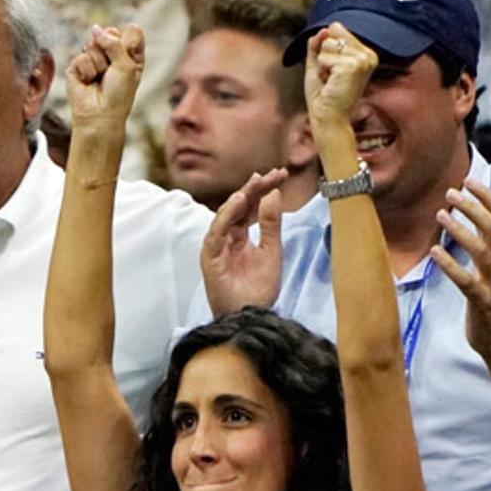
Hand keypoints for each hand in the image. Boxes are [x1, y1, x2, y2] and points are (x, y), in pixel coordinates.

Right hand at [66, 24, 145, 131]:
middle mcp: (112, 56)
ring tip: (99, 79)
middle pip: (110, 33)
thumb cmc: (119, 95)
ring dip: (99, 64)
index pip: (131, 31)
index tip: (128, 61)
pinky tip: (88, 83)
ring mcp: (94, 60)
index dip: (128, 42)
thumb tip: (95, 29)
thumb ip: (114, 42)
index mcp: (130, 55)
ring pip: (94, 44)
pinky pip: (82, 57)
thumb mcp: (126, 65)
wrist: (100, 116)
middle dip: (111, 50)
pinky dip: (87, 71)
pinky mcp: (77, 67)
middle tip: (111, 70)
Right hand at [201, 169, 288, 314]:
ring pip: (225, 215)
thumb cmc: (259, 289)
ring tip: (256, 183)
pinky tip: (240, 201)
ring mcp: (216, 247)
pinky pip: (216, 232)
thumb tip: (274, 193)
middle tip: (272, 174)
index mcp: (239, 236)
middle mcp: (226, 238)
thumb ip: (271, 224)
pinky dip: (227, 216)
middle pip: (238, 206)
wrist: (251, 316)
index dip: (263, 190)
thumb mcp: (272, 251)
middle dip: (254, 188)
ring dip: (240, 197)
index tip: (281, 175)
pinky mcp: (210, 257)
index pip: (250, 207)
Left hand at [304, 23, 377, 128]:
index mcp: (365, 53)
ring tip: (331, 80)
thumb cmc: (323, 95)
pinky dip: (322, 70)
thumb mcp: (318, 64)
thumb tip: (323, 29)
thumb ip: (318, 45)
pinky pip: (325, 56)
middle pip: (332, 33)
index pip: (336, 29)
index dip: (325, 50)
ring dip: (323, 63)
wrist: (327, 118)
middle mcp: (368, 55)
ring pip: (328, 44)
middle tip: (330, 77)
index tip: (332, 71)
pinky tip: (331, 83)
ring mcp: (363, 60)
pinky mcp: (354, 66)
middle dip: (323, 56)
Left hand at [429, 179, 490, 356]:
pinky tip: (434, 252)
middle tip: (451, 192)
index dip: (488, 197)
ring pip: (481, 250)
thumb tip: (471, 216)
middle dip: (473, 207)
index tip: (469, 180)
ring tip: (439, 215)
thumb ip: (485, 244)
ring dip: (460, 230)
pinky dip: (450, 265)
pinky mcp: (482, 302)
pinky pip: (466, 281)